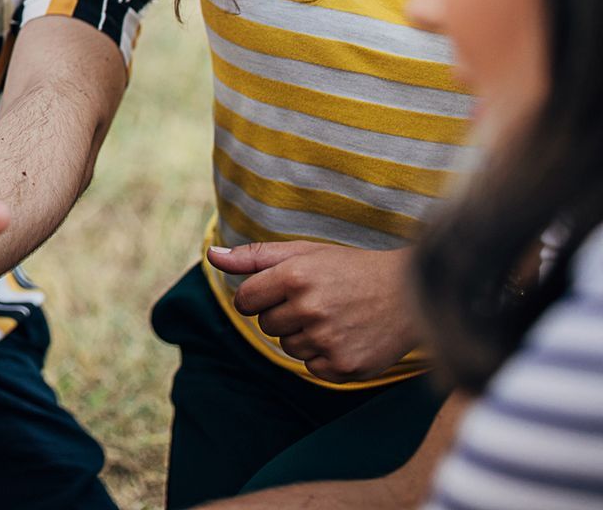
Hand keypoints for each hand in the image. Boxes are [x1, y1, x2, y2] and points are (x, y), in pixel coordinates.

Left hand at [209, 241, 421, 382]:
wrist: (411, 291)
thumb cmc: (349, 269)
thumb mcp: (302, 252)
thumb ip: (252, 256)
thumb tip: (210, 255)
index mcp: (295, 275)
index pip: (245, 300)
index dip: (258, 297)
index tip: (281, 292)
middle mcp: (310, 308)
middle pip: (266, 326)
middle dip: (283, 315)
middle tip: (317, 302)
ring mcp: (328, 340)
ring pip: (288, 348)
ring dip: (304, 337)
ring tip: (335, 318)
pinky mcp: (345, 366)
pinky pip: (312, 368)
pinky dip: (324, 357)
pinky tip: (346, 337)